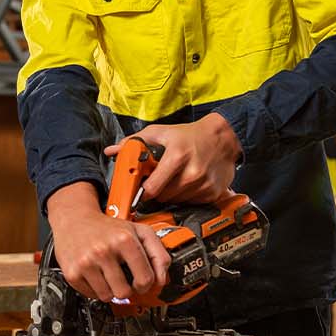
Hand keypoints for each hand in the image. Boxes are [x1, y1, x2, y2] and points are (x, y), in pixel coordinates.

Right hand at [47, 190, 172, 302]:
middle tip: (123, 277)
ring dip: (110, 289)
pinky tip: (96, 275)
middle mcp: (104, 250)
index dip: (146, 284)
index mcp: (124, 240)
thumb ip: (158, 253)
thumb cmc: (107, 227)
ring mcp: (86, 262)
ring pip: (108, 297)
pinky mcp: (72, 272)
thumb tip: (162, 280)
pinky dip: (96, 289)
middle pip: (125, 292)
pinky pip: (91, 295)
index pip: (145, 279)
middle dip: (127, 289)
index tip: (141, 280)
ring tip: (108, 275)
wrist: (74, 219)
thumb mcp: (139, 231)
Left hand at [107, 115, 239, 202]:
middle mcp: (192, 172)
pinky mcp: (213, 193)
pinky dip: (186, 196)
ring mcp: (204, 185)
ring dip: (171, 193)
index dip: (142, 192)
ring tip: (175, 178)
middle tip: (159, 179)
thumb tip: (112, 150)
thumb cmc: (189, 136)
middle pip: (163, 197)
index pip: (152, 188)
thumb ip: (134, 143)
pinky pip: (190, 202)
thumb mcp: (160, 133)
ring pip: (176, 201)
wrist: (223, 138)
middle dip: (157, 190)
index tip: (138, 191)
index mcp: (177, 156)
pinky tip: (188, 182)